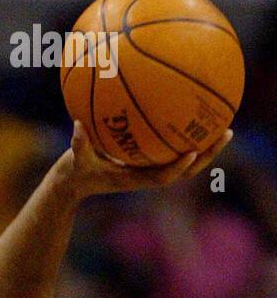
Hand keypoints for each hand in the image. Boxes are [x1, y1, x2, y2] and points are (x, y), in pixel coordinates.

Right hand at [61, 119, 232, 198]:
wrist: (74, 183)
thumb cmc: (74, 173)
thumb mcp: (72, 161)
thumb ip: (75, 145)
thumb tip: (76, 125)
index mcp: (132, 180)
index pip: (160, 178)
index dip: (177, 168)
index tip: (192, 154)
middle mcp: (147, 174)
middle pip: (185, 169)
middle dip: (207, 154)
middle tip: (226, 133)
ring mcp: (150, 168)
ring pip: (184, 159)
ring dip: (207, 146)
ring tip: (225, 125)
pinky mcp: (148, 160)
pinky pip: (173, 148)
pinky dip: (186, 135)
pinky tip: (196, 113)